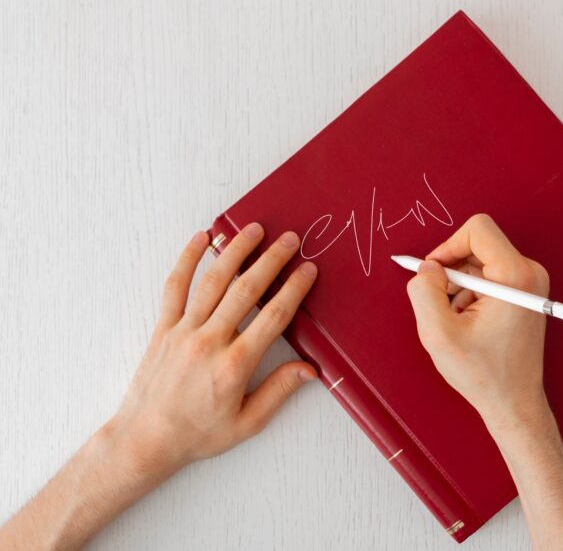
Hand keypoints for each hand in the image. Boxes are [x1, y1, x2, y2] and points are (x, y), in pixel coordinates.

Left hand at [108, 223, 317, 478]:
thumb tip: (309, 369)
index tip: (308, 271)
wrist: (145, 440)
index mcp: (234, 365)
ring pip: (213, 281)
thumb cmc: (196, 434)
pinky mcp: (164, 328)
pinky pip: (175, 287)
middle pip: (246, 290)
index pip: (273, 317)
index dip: (294, 290)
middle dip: (271, 260)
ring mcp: (183, 331)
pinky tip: (201, 238)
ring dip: (236, 251)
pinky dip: (187, 259)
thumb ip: (279, 391)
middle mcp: (209, 341)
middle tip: (290, 239)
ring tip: (254, 229)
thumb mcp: (247, 423)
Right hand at [405, 215, 562, 549]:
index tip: (434, 275)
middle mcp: (529, 272)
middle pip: (477, 245)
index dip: (447, 247)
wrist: (514, 402)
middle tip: (444, 306)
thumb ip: (424, 292)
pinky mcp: (526, 293)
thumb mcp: (439, 334)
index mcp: (515, 275)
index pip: (477, 229)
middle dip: (452, 272)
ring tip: (459, 321)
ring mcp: (530, 282)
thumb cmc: (484, 373)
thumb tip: (426, 268)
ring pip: (480, 262)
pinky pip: (488, 276)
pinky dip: (471, 294)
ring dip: (460, 286)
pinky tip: (470, 323)